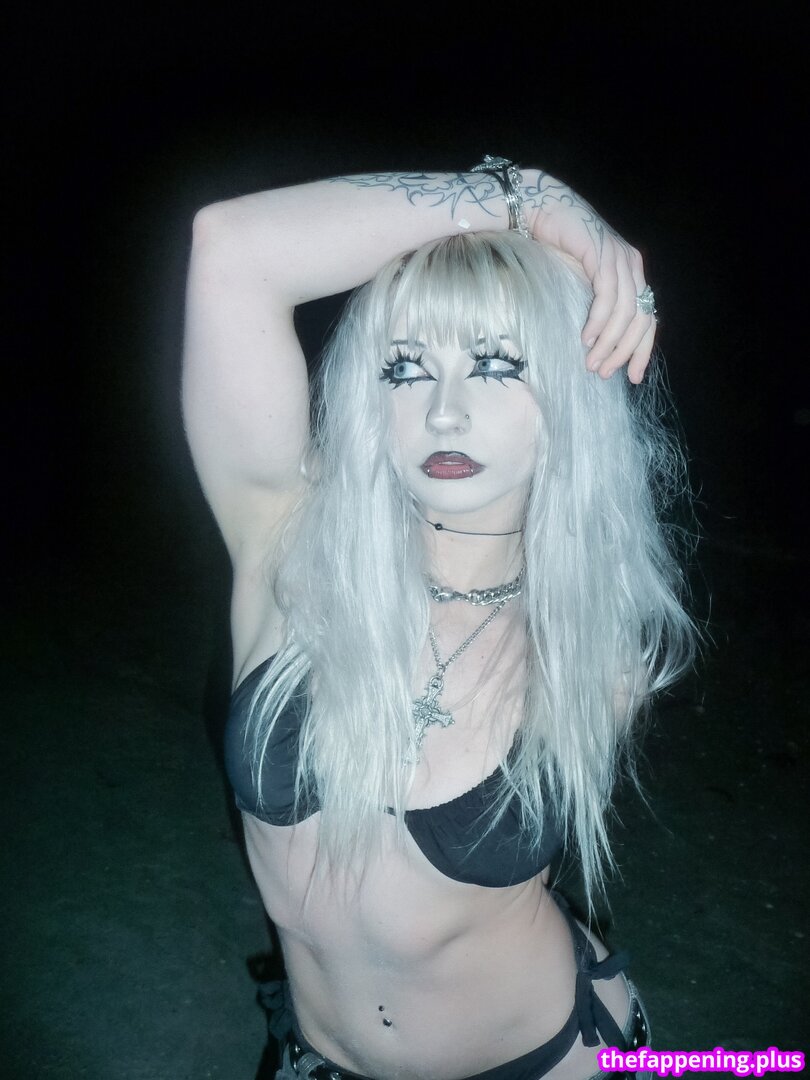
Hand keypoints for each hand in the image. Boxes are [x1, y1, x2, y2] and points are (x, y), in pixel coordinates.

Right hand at [524, 173, 655, 383]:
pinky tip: (585, 338)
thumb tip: (596, 342)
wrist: (540, 210)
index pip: (647, 319)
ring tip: (591, 363)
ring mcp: (620, 259)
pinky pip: (607, 297)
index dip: (641, 350)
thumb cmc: (556, 247)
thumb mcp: (581, 281)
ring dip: (608, 343)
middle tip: (603, 373)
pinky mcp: (603, 256)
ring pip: (625, 313)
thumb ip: (594, 303)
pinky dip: (598, 322)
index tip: (632, 377)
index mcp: (632, 274)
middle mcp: (632, 266)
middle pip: (641, 320)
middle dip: (624, 352)